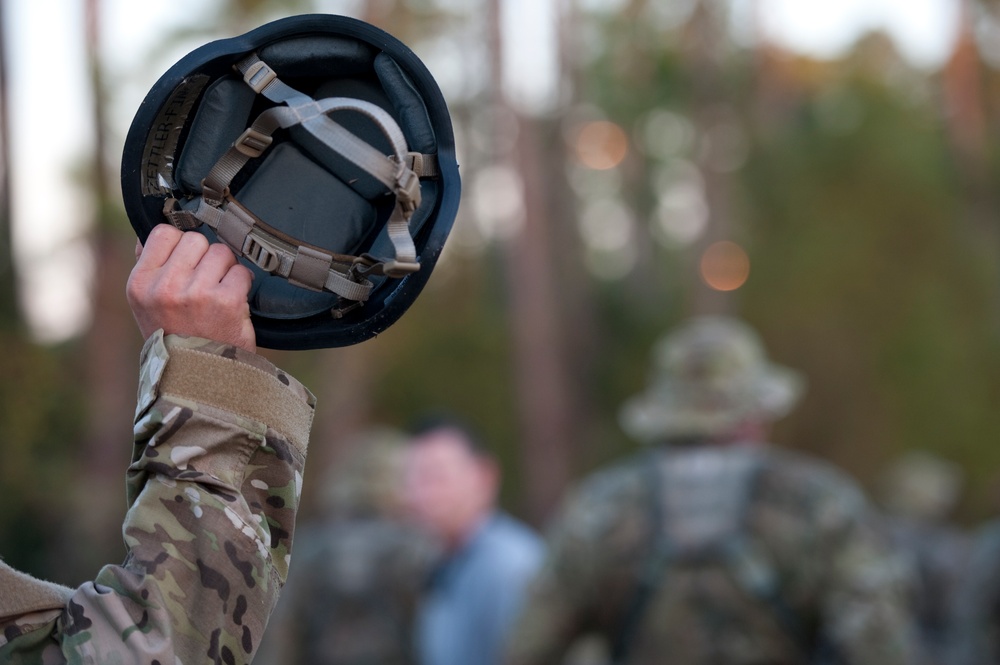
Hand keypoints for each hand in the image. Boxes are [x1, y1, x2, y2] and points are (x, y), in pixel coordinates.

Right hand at [127, 224, 255, 352]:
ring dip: (225, 270)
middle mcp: (165, 287)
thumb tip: (157, 233)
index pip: (164, 233)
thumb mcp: (147, 305)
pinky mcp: (225, 301)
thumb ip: (150, 268)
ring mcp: (196, 293)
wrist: (199, 377)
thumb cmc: (175, 337)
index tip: (187, 263)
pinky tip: (232, 302)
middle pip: (196, 240)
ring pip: (221, 252)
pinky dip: (242, 284)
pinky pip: (241, 272)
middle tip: (205, 282)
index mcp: (140, 283)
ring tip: (218, 293)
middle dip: (205, 258)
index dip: (180, 245)